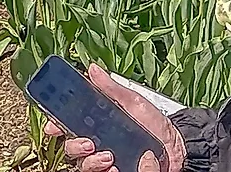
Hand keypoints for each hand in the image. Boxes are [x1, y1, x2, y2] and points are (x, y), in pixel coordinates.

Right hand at [35, 64, 186, 171]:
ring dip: (91, 162)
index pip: (68, 126)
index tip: (53, 127)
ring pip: (84, 166)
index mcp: (97, 124)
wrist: (177, 146)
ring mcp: (107, 161)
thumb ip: (111, 88)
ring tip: (108, 157)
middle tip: (89, 143)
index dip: (55, 126)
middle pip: (71, 149)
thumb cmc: (155, 124)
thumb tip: (92, 68)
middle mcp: (98, 144)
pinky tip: (117, 167)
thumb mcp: (133, 102)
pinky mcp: (118, 171)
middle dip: (74, 147)